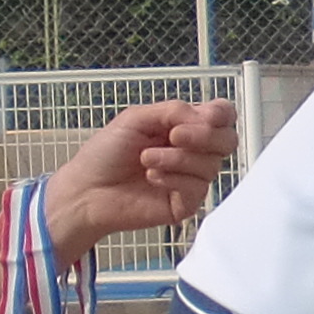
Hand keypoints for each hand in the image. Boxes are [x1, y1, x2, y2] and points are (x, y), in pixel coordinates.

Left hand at [45, 98, 238, 254]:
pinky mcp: (186, 203)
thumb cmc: (104, 155)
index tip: (207, 116)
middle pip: (227, 140)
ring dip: (177, 158)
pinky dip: (174, 178)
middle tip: (174, 136)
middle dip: (203, 136)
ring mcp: (191, 178)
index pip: (221, 117)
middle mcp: (191, 152)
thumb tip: (204, 117)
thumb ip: (173, 111)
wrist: (86, 190)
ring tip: (147, 159)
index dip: (221, 114)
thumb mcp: (136, 118)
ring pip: (212, 165)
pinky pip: (198, 188)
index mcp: (183, 127)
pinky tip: (152, 178)